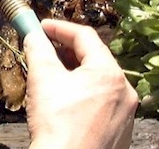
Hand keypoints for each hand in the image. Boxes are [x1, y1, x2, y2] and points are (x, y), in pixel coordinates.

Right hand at [23, 19, 137, 148]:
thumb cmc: (57, 125)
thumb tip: (33, 36)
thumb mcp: (42, 77)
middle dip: (66, 51)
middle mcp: (124, 91)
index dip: (59, 28)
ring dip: (75, 73)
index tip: (41, 27)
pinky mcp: (120, 131)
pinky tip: (65, 102)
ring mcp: (125, 113)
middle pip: (94, 58)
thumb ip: (38, 49)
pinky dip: (84, 95)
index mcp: (109, 73)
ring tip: (52, 75)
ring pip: (98, 82)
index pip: (84, 36)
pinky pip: (102, 103)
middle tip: (45, 48)